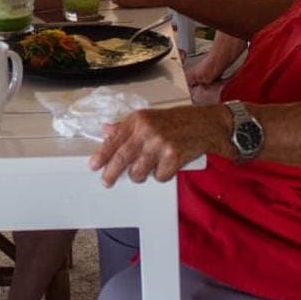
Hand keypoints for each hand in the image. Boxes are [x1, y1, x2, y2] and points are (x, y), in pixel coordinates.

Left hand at [89, 105, 226, 185]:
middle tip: (106, 182)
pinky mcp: (174, 157)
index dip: (102, 155)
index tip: (94, 165)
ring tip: (146, 169)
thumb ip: (127, 126)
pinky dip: (161, 175)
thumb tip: (106, 130)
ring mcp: (160, 144)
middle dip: (111, 173)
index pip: (113, 139)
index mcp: (138, 120)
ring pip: (138, 172)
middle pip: (122, 158)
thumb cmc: (177, 121)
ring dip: (140, 175)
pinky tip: (167, 165)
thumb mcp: (149, 117)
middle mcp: (147, 131)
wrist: (206, 124)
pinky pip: (159, 177)